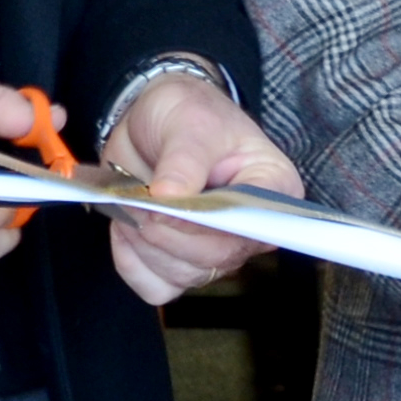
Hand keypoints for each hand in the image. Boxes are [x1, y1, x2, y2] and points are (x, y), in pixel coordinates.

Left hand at [100, 72, 301, 304]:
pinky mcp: (181, 263)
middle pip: (216, 259)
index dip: (209, 224)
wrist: (156, 124)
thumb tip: (170, 196)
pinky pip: (157, 286)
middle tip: (139, 199)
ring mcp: (217, 251)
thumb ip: (184, 158)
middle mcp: (251, 229)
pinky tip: (127, 230)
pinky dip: (132, 263)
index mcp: (273, 190)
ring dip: (144, 244)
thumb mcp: (190, 121)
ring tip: (131, 205)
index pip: (255, 225)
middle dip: (167, 233)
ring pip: (183, 275)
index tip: (166, 204)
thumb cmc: (188, 114)